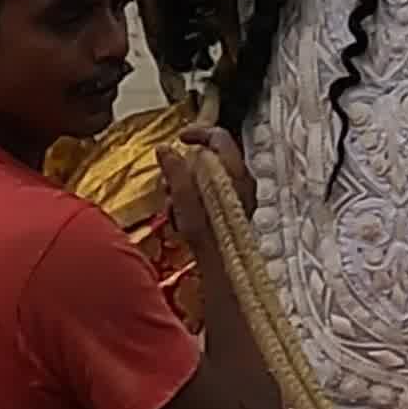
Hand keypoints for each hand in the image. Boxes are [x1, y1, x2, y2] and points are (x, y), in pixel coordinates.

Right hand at [157, 125, 254, 263]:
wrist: (228, 276)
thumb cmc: (210, 244)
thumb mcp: (187, 207)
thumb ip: (177, 175)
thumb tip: (165, 149)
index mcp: (236, 174)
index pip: (220, 136)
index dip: (197, 132)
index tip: (178, 138)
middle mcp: (243, 182)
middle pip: (210, 159)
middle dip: (183, 169)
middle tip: (167, 186)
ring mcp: (240, 198)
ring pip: (207, 178)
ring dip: (184, 189)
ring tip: (172, 210)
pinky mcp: (233, 213)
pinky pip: (210, 195)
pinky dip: (193, 202)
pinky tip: (182, 221)